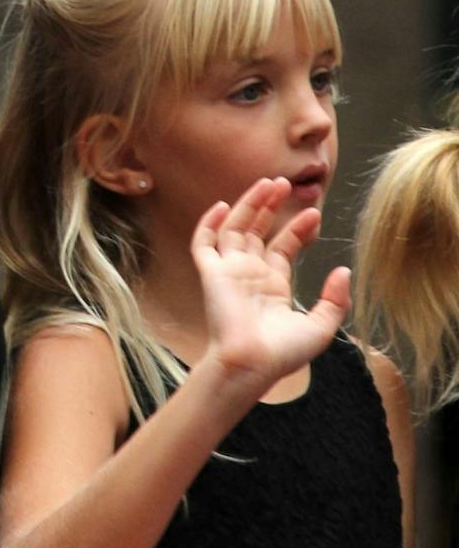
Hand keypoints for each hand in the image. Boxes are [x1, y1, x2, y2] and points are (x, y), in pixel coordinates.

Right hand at [194, 177, 349, 391]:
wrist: (253, 363)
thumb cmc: (283, 353)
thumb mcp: (321, 327)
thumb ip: (334, 299)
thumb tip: (343, 270)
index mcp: (274, 285)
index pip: (283, 247)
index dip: (298, 229)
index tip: (314, 213)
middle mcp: (250, 273)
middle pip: (258, 230)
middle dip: (271, 206)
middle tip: (284, 183)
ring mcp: (229, 271)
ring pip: (235, 228)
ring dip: (248, 205)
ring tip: (267, 184)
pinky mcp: (211, 273)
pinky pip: (204, 243)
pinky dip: (210, 223)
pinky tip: (224, 206)